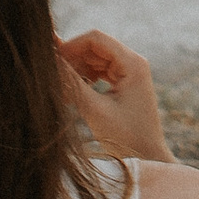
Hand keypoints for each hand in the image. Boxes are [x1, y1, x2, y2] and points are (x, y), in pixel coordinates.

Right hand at [58, 29, 172, 161]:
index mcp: (133, 63)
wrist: (148, 159)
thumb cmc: (126, 138)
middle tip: (52, 79)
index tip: (51, 62)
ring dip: (76, 71)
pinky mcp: (124, 84)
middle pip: (94, 47)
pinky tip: (71, 95)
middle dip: (72, 60)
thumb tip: (49, 62)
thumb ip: (71, 84)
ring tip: (61, 91)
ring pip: (94, 60)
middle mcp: (133, 62)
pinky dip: (84, 80)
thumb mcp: (94, 110)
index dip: (71, 46)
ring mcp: (129, 73)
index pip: (95, 39)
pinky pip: (99, 72)